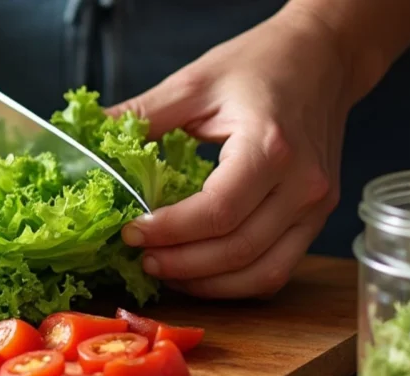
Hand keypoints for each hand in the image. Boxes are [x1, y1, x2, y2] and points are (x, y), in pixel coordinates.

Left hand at [108, 7, 353, 298]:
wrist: (323, 56)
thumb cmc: (261, 64)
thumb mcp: (193, 83)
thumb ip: (141, 116)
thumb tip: (86, 140)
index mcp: (270, 147)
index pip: (216, 212)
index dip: (169, 232)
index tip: (130, 233)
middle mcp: (302, 184)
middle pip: (236, 251)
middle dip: (180, 264)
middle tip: (140, 260)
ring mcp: (314, 206)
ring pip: (260, 274)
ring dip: (206, 284)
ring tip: (164, 271)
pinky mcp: (315, 218)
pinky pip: (277, 271)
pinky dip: (235, 284)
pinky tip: (199, 274)